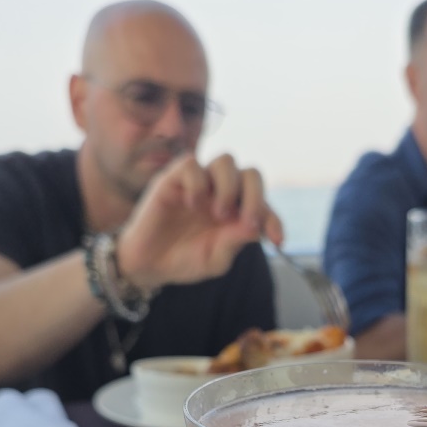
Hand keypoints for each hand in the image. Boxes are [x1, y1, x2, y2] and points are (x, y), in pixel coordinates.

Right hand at [116, 153, 282, 291]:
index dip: (274, 220)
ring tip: (217, 214)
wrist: (149, 265)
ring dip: (229, 187)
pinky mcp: (174, 178)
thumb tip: (254, 227)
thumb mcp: (215, 260)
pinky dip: (197, 183)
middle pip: (251, 174)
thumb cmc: (184, 261)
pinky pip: (192, 164)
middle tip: (247, 222)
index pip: (264, 205)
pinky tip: (191, 204)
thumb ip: (234, 242)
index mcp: (237, 212)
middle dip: (256, 197)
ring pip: (225, 161)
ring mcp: (199, 183)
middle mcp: (222, 193)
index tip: (277, 240)